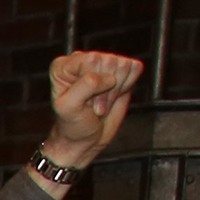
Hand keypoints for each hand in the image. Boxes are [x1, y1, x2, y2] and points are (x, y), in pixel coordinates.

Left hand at [38, 49, 142, 171]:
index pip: (92, 59)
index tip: (87, 103)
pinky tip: (113, 95)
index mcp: (64, 65)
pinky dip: (128, 86)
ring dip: (116, 90)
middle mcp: (83, 60)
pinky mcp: (121, 70)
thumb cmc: (73, 124)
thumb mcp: (69, 108)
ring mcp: (103, 63)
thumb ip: (85, 87)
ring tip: (102, 102)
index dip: (95, 84)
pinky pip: (135, 68)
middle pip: (110, 62)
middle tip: (95, 105)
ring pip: (123, 65)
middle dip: (106, 90)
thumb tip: (109, 78)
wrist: (85, 139)